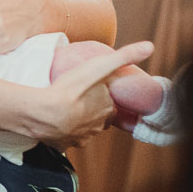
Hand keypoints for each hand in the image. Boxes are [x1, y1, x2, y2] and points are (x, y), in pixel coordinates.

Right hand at [29, 41, 154, 148]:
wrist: (43, 113)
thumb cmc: (70, 90)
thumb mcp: (99, 67)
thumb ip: (124, 57)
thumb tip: (149, 46)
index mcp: (108, 110)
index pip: (109, 104)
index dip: (101, 96)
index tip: (91, 89)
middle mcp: (97, 127)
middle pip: (97, 117)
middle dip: (91, 110)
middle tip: (77, 97)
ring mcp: (79, 138)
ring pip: (82, 129)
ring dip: (77, 122)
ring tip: (65, 108)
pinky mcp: (62, 145)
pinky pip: (65, 139)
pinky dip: (62, 132)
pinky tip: (55, 122)